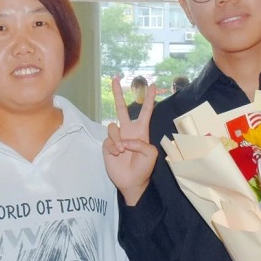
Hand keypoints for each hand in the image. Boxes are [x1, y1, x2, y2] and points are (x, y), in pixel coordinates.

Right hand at [103, 77, 157, 204]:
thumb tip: (124, 140)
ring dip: (117, 139)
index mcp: (141, 131)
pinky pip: (108, 139)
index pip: (145, 112)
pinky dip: (113, 146)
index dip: (149, 99)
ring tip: (122, 151)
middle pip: (121, 108)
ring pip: (112, 127)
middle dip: (118, 94)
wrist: (131, 181)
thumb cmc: (143, 168)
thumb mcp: (150, 154)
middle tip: (115, 78)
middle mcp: (128, 131)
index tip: (152, 85)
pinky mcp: (107, 145)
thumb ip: (141, 143)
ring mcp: (117, 138)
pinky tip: (117, 154)